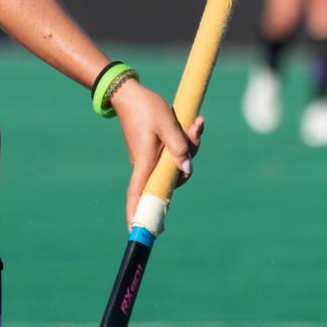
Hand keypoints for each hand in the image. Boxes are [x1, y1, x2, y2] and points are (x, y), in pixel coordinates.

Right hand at [112, 79, 202, 227]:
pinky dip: (185, 143)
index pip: (138, 195)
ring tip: (196, 123)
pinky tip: (194, 124)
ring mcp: (151, 160)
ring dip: (190, 147)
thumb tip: (188, 170)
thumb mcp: (167, 124)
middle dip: (189, 160)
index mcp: (145, 163)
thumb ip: (180, 147)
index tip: (136, 232)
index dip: (136, 215)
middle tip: (196, 129)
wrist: (130, 94)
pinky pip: (175, 155)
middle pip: (172, 178)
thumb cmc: (147, 108)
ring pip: (176, 165)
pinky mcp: (155, 153)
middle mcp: (146, 166)